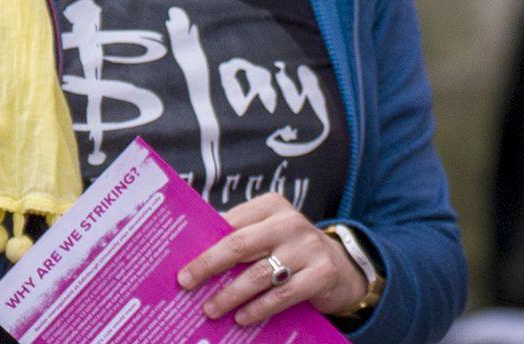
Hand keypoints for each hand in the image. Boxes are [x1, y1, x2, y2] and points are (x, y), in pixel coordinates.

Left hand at [176, 194, 366, 325]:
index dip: (204, 246)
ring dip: (230, 294)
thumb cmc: (291, 250)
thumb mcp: (269, 234)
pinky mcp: (322, 272)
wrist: (341, 267)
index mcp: (271, 206)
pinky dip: (259, 308)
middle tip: (186, 284)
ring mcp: (308, 247)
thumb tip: (194, 252)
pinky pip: (283, 294)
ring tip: (211, 309)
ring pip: (259, 274)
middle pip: (240, 244)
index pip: (231, 224)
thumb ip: (239, 236)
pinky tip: (242, 318)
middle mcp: (290, 222)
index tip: (182, 266)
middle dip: (209, 265)